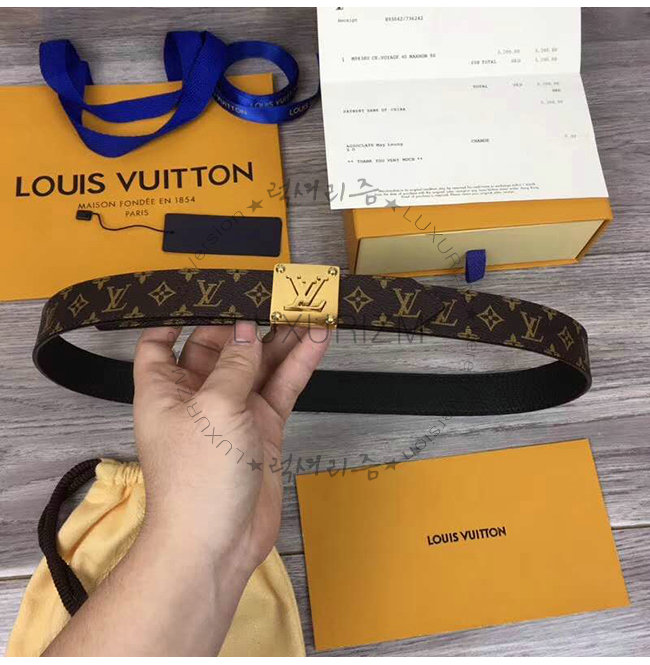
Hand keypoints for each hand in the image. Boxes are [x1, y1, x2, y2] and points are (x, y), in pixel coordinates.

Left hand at [133, 321, 330, 577]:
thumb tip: (246, 332)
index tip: (204, 297)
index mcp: (165, 389)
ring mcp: (234, 412)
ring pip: (259, 364)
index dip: (175, 320)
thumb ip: (234, 365)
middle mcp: (198, 396)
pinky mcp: (263, 428)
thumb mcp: (213, 408)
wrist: (218, 543)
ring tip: (307, 308)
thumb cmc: (197, 478)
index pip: (159, 344)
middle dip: (247, 321)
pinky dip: (298, 364)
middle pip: (221, 347)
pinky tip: (316, 339)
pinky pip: (281, 387)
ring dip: (281, 338)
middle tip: (276, 294)